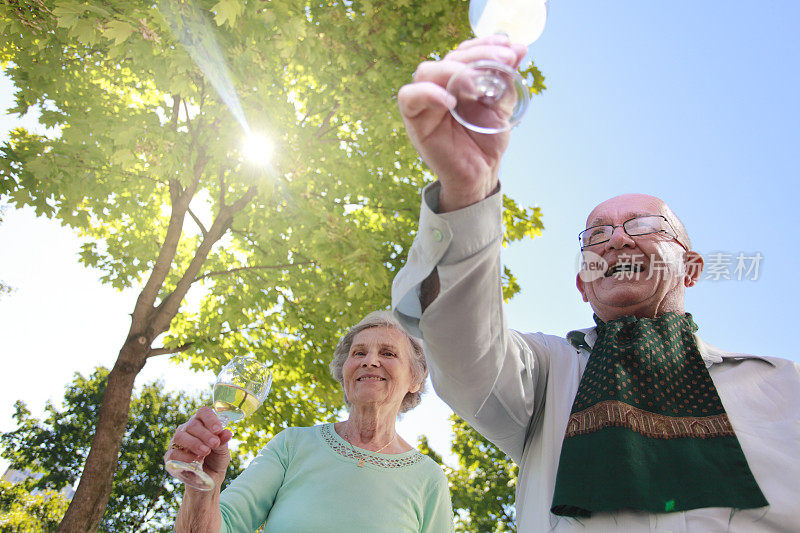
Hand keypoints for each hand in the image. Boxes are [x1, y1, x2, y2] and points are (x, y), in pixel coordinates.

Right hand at [164, 407, 232, 487]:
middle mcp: (187, 430)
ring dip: (194, 443)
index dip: (210, 419)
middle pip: (192, 424)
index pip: (203, 412)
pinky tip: (194, 460)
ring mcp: (177, 443)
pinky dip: (184, 456)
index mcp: (202, 423)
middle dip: (205, 434)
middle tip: (215, 444)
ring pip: (180, 436)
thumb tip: (228, 433)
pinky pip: (172, 453)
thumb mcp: (223, 451)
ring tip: (206, 452)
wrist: (210, 479)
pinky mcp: (171, 457)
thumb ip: (223, 441)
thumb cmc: (216, 459)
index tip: (218, 430)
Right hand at [398, 36, 526, 211]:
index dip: (484, 44)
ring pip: (426, 71)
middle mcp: (440, 86)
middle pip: (448, 58)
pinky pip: (409, 98)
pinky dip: (428, 94)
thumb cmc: (487, 140)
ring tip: (476, 86)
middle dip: (476, 56)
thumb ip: (506, 79)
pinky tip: (450, 101)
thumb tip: (519, 48)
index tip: (509, 48)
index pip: (465, 51)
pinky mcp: (415, 120)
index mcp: (458, 79)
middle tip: (502, 62)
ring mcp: (425, 102)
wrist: (481, 173)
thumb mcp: (502, 105)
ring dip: (453, 71)